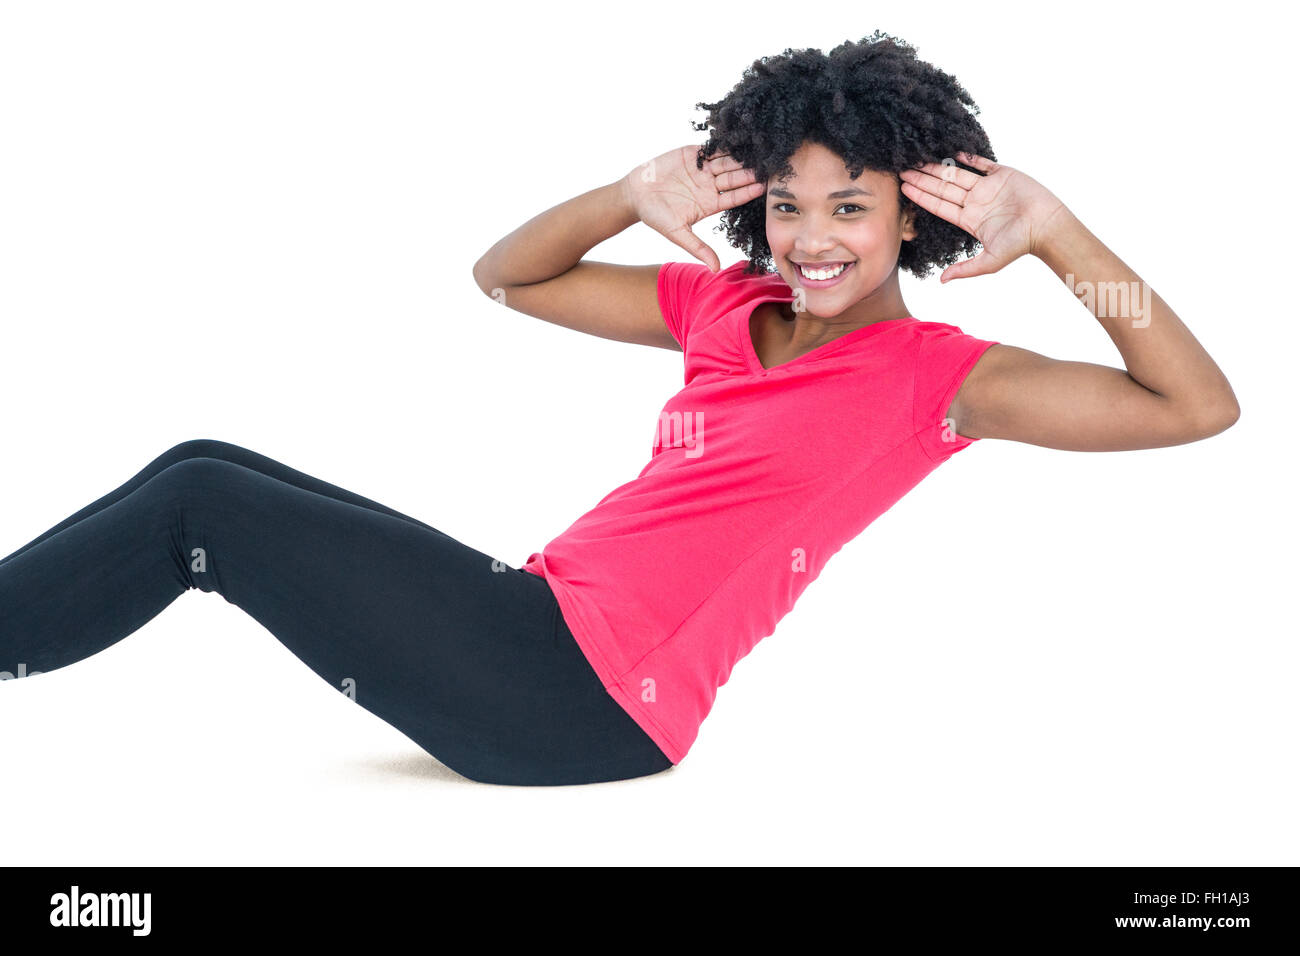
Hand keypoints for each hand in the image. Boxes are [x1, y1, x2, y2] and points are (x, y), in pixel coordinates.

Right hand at [621, 146, 765, 271]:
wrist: (635, 194)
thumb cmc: (655, 216)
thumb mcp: (678, 234)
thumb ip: (698, 248)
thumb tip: (716, 269)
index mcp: (711, 203)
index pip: (735, 196)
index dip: (748, 191)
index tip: (763, 186)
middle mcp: (710, 186)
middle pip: (734, 176)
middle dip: (749, 170)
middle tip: (768, 162)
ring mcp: (703, 169)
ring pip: (726, 160)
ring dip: (740, 155)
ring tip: (756, 147)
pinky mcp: (693, 154)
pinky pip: (711, 148)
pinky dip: (723, 142)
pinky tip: (737, 136)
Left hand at [899, 152, 1069, 282]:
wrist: (1047, 226)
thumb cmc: (1020, 244)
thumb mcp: (989, 261)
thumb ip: (964, 269)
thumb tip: (941, 280)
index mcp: (970, 220)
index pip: (939, 206)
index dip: (921, 197)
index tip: (904, 188)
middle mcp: (975, 203)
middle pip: (943, 188)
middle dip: (923, 179)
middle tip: (902, 169)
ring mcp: (988, 188)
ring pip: (957, 174)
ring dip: (938, 167)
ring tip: (918, 159)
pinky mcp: (1003, 174)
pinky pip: (981, 163)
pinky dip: (968, 157)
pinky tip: (950, 151)